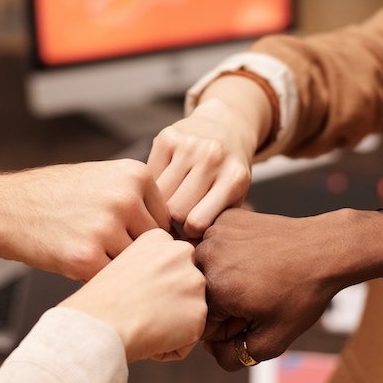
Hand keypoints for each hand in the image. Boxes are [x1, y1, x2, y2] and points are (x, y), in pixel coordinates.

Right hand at [0, 159, 170, 281]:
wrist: (5, 209)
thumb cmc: (57, 197)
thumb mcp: (102, 179)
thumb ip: (138, 199)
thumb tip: (177, 233)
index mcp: (135, 175)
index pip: (166, 220)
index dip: (148, 238)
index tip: (128, 245)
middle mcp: (125, 198)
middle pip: (155, 245)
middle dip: (139, 258)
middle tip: (119, 265)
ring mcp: (106, 228)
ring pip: (136, 265)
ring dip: (123, 272)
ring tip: (100, 267)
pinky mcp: (87, 257)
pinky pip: (113, 280)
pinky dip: (102, 282)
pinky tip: (83, 272)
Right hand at [60, 229, 206, 362]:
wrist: (99, 323)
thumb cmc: (100, 302)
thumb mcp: (122, 266)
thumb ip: (150, 268)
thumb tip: (165, 289)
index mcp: (160, 238)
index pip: (171, 267)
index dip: (153, 288)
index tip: (133, 293)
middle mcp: (182, 253)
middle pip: (184, 287)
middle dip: (167, 305)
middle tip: (138, 311)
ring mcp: (194, 282)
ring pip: (189, 312)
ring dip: (171, 325)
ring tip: (142, 324)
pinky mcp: (199, 312)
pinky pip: (190, 338)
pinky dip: (172, 347)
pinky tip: (149, 338)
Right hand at [147, 97, 257, 238]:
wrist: (226, 126)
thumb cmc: (227, 174)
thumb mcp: (234, 198)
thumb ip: (216, 223)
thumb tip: (186, 256)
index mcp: (234, 178)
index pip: (197, 222)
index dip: (189, 234)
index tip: (189, 232)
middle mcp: (213, 158)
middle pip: (175, 210)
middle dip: (174, 220)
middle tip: (176, 220)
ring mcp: (189, 145)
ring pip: (158, 195)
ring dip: (160, 205)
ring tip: (167, 206)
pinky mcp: (167, 137)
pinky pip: (149, 176)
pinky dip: (152, 186)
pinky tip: (161, 187)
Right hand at [195, 208, 382, 370]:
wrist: (324, 249)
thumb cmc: (302, 294)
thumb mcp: (274, 339)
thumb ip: (235, 357)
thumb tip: (211, 351)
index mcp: (214, 290)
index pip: (202, 323)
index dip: (229, 326)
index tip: (253, 315)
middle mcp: (205, 258)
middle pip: (200, 296)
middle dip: (223, 302)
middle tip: (257, 295)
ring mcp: (213, 233)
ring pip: (204, 270)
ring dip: (222, 277)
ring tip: (256, 275)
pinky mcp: (223, 219)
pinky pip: (214, 246)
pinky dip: (229, 254)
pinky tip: (254, 256)